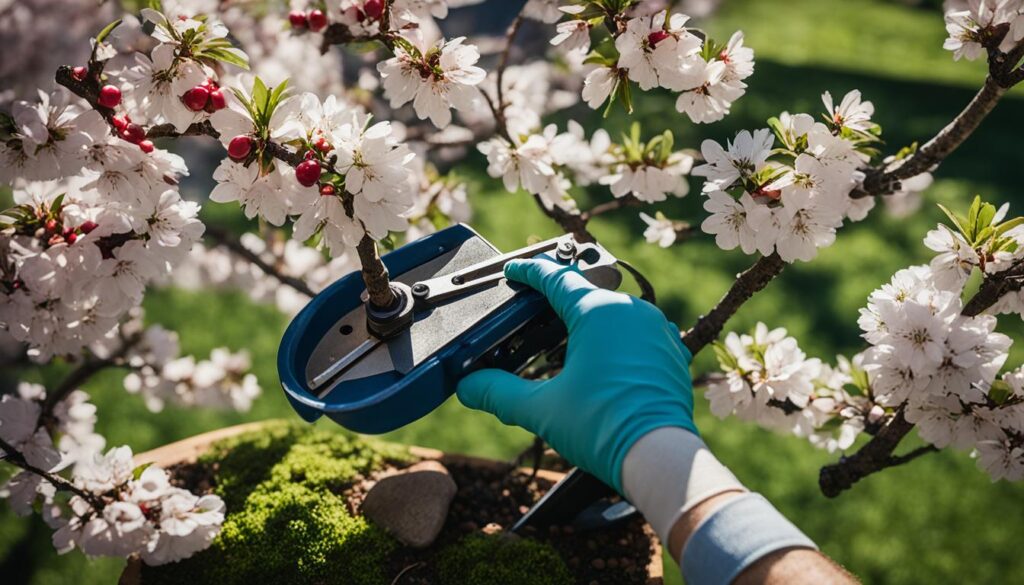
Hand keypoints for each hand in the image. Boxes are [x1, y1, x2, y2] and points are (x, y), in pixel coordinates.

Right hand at [457, 257, 696, 492]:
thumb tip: (467, 387)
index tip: (514, 270)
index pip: (555, 278)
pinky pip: (638, 333)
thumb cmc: (603, 428)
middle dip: (559, 300)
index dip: (529, 272)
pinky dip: (618, 339)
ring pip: (615, 311)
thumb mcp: (540, 409)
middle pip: (585, 292)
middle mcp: (630, 310)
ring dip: (591, 319)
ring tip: (567, 338)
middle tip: (534, 310)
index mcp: (597, 311)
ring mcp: (657, 329)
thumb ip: (499, 392)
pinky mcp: (671, 351)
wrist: (659, 456)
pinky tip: (604, 359)